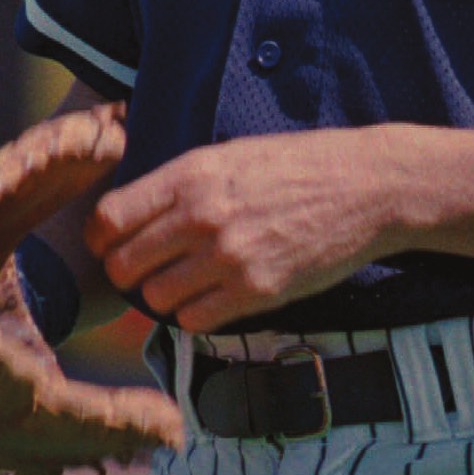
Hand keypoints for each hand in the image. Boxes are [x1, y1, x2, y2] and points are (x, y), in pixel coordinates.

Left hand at [85, 131, 398, 331]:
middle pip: (123, 265)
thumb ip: (182, 183)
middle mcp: (203, 216)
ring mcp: (229, 256)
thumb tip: (130, 217)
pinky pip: (193, 320)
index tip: (115, 243)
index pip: (109, 219)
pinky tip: (218, 292)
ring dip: (165, 293)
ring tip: (192, 278)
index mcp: (193, 174)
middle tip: (154, 265)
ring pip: (154, 297)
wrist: (369, 185)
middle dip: (131, 269)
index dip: (104, 237)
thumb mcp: (234, 154)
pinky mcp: (256, 291)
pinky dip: (198, 312)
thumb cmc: (302, 164)